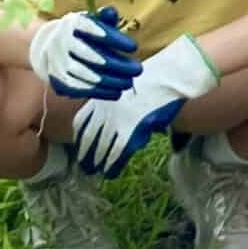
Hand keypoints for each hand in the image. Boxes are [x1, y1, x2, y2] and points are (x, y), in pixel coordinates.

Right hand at [27, 7, 139, 100]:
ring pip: (84, 74)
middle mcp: (61, 42)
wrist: (47, 47)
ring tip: (129, 83)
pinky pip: (79, 88)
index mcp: (71, 24)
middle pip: (90, 55)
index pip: (92, 29)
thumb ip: (103, 18)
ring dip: (109, 81)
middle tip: (137, 70)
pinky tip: (116, 93)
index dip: (113, 38)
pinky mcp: (57, 80)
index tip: (133, 47)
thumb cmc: (78, 33)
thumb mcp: (89, 21)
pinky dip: (98, 92)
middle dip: (116, 64)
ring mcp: (57, 62)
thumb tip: (111, 12)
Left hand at [70, 35, 218, 178]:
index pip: (81, 121)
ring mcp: (116, 120)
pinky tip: (110, 172)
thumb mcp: (128, 87)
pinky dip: (111, 164)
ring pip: (100, 147)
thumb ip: (119, 104)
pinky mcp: (130, 129)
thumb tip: (119, 118)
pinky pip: (116, 151)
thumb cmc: (155, 78)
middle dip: (84, 153)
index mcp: (102, 96)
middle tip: (84, 165)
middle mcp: (104, 109)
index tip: (79, 146)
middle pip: (87, 137)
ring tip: (95, 171)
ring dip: (96, 162)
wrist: (168, 76)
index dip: (79, 136)